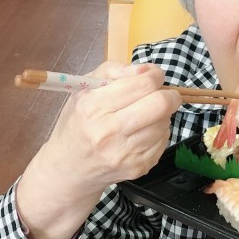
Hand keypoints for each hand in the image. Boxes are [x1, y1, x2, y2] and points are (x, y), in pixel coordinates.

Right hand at [16, 62, 180, 238]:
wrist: (69, 168)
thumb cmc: (77, 122)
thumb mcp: (84, 88)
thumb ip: (113, 70)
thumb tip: (145, 70)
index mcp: (94, 107)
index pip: (143, 84)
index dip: (155, 75)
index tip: (154, 76)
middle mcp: (109, 131)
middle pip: (161, 104)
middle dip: (170, 95)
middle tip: (165, 94)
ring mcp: (125, 153)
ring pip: (165, 123)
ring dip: (161, 115)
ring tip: (145, 116)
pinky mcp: (138, 167)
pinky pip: (163, 141)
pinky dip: (158, 133)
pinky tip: (142, 133)